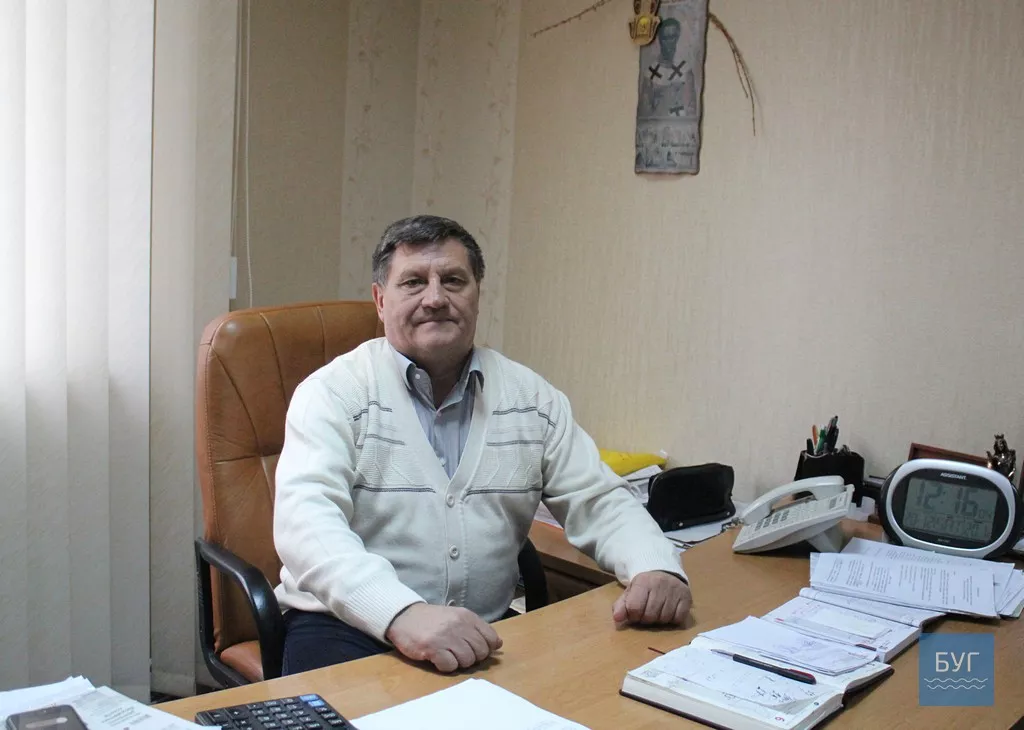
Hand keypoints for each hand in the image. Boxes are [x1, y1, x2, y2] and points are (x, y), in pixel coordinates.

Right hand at [385, 603, 502, 672]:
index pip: (491, 639)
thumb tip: (498, 644)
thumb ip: (476, 629)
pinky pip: (450, 666)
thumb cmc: (433, 619)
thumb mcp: (457, 616)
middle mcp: (459, 625)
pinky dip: (446, 667)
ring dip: (459, 663)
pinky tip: (438, 659)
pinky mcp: (432, 648)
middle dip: (473, 658)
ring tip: (448, 656)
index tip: (476, 650)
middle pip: (481, 652)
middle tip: (459, 654)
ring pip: (467, 661)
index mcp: (467, 616)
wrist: (404, 616)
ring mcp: (445, 637)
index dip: (487, 649)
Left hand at [612, 571, 691, 625]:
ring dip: (659, 620)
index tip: (635, 612)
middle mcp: (660, 584)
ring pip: (664, 618)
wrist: (664, 572)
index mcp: (643, 581)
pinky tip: (669, 611)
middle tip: (646, 612)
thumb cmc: (644, 586)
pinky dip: (673, 619)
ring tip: (657, 611)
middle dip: (645, 618)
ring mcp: (675, 590)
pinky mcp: (687, 597)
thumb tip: (617, 619)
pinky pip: (679, 618)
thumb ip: (621, 606)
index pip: (635, 607)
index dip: (633, 615)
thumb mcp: (630, 592)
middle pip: (650, 615)